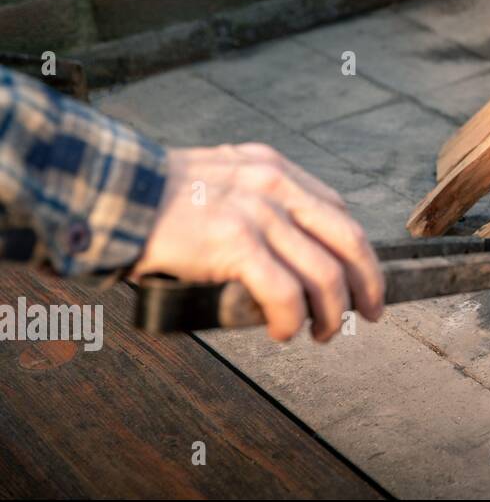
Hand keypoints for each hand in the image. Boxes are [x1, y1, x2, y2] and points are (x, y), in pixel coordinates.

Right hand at [132, 143, 383, 340]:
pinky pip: (285, 294)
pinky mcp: (235, 243)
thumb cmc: (156, 196)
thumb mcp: (222, 176)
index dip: (358, 253)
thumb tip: (288, 243)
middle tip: (369, 312)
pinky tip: (285, 332)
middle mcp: (275, 185)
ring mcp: (258, 213)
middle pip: (349, 241)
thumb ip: (257, 197)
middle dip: (368, 284)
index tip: (361, 279)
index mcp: (275, 168)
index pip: (338, 213)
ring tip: (321, 332)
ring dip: (331, 314)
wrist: (108, 192)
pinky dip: (293, 320)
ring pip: (325, 274)